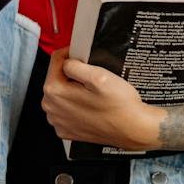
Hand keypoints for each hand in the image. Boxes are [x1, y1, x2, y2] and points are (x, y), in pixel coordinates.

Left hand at [41, 48, 158, 150]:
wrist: (133, 129)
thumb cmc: (120, 106)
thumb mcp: (100, 76)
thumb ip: (76, 65)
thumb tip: (67, 61)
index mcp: (55, 91)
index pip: (56, 61)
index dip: (71, 54)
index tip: (82, 55)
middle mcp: (51, 107)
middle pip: (57, 78)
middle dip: (71, 74)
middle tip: (92, 77)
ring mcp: (57, 120)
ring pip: (61, 95)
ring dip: (72, 91)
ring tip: (92, 94)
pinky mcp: (65, 129)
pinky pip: (66, 110)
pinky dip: (75, 106)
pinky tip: (90, 106)